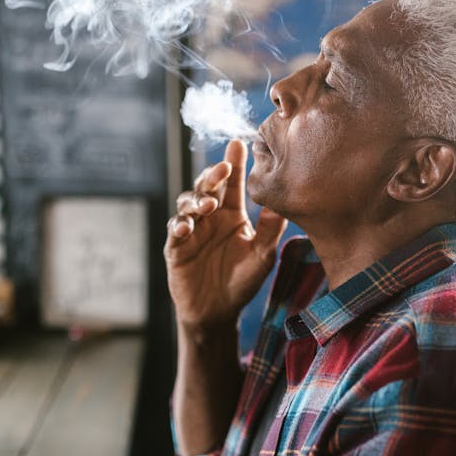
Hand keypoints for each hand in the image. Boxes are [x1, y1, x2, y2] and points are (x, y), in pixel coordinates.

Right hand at [165, 138, 286, 329]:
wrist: (218, 311)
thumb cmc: (242, 281)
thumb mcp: (262, 256)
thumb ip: (270, 230)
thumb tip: (281, 203)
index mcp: (232, 215)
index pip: (232, 184)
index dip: (234, 163)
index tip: (238, 144)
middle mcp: (210, 217)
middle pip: (207, 186)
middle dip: (212, 175)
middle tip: (223, 170)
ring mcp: (191, 230)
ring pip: (187, 203)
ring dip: (196, 199)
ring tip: (209, 205)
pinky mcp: (176, 248)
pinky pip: (174, 231)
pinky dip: (179, 225)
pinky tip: (187, 226)